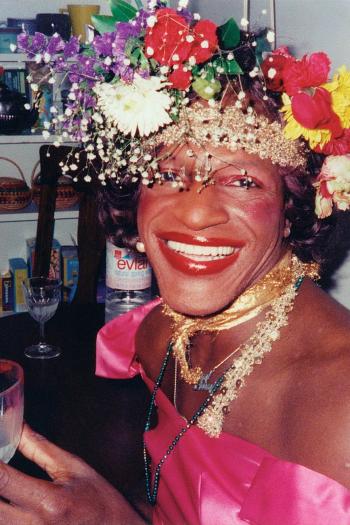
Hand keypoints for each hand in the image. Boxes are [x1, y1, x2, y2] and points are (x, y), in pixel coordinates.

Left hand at [0, 423, 145, 523]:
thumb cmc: (99, 500)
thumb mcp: (72, 467)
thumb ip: (38, 448)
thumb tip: (16, 425)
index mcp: (48, 501)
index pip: (2, 479)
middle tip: (2, 470)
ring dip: (0, 500)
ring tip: (7, 485)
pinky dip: (4, 515)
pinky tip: (9, 503)